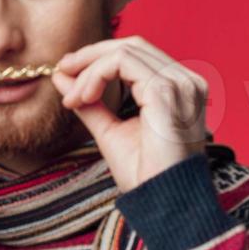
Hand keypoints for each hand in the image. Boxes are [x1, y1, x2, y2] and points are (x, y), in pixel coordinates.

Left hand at [52, 36, 208, 192]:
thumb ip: (89, 102)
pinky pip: (122, 63)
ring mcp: (180, 84)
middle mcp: (186, 81)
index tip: (67, 75)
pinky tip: (82, 98)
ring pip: (125, 51)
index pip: (138, 55)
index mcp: (179, 88)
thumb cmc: (145, 175)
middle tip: (62, 71)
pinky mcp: (167, 91)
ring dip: (89, 69)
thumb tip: (62, 76)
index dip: (99, 58)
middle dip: (91, 55)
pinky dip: (95, 75)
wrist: (163, 203)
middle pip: (132, 45)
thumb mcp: (109, 130)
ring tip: (72, 97)